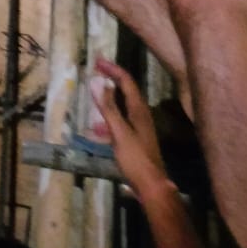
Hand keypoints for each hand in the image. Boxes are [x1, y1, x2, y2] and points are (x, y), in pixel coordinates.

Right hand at [91, 58, 166, 197]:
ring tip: (95, 96)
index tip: (97, 61)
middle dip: (111, 79)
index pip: (126, 80)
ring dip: (110, 97)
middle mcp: (141, 114)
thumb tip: (97, 81)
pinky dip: (109, 117)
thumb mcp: (119, 132)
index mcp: (139, 109)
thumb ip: (108, 108)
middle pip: (126, 90)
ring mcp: (139, 127)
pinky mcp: (136, 139)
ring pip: (123, 105)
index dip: (112, 69)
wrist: (152, 186)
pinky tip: (98, 128)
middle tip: (96, 71)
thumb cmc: (136, 158)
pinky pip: (121, 120)